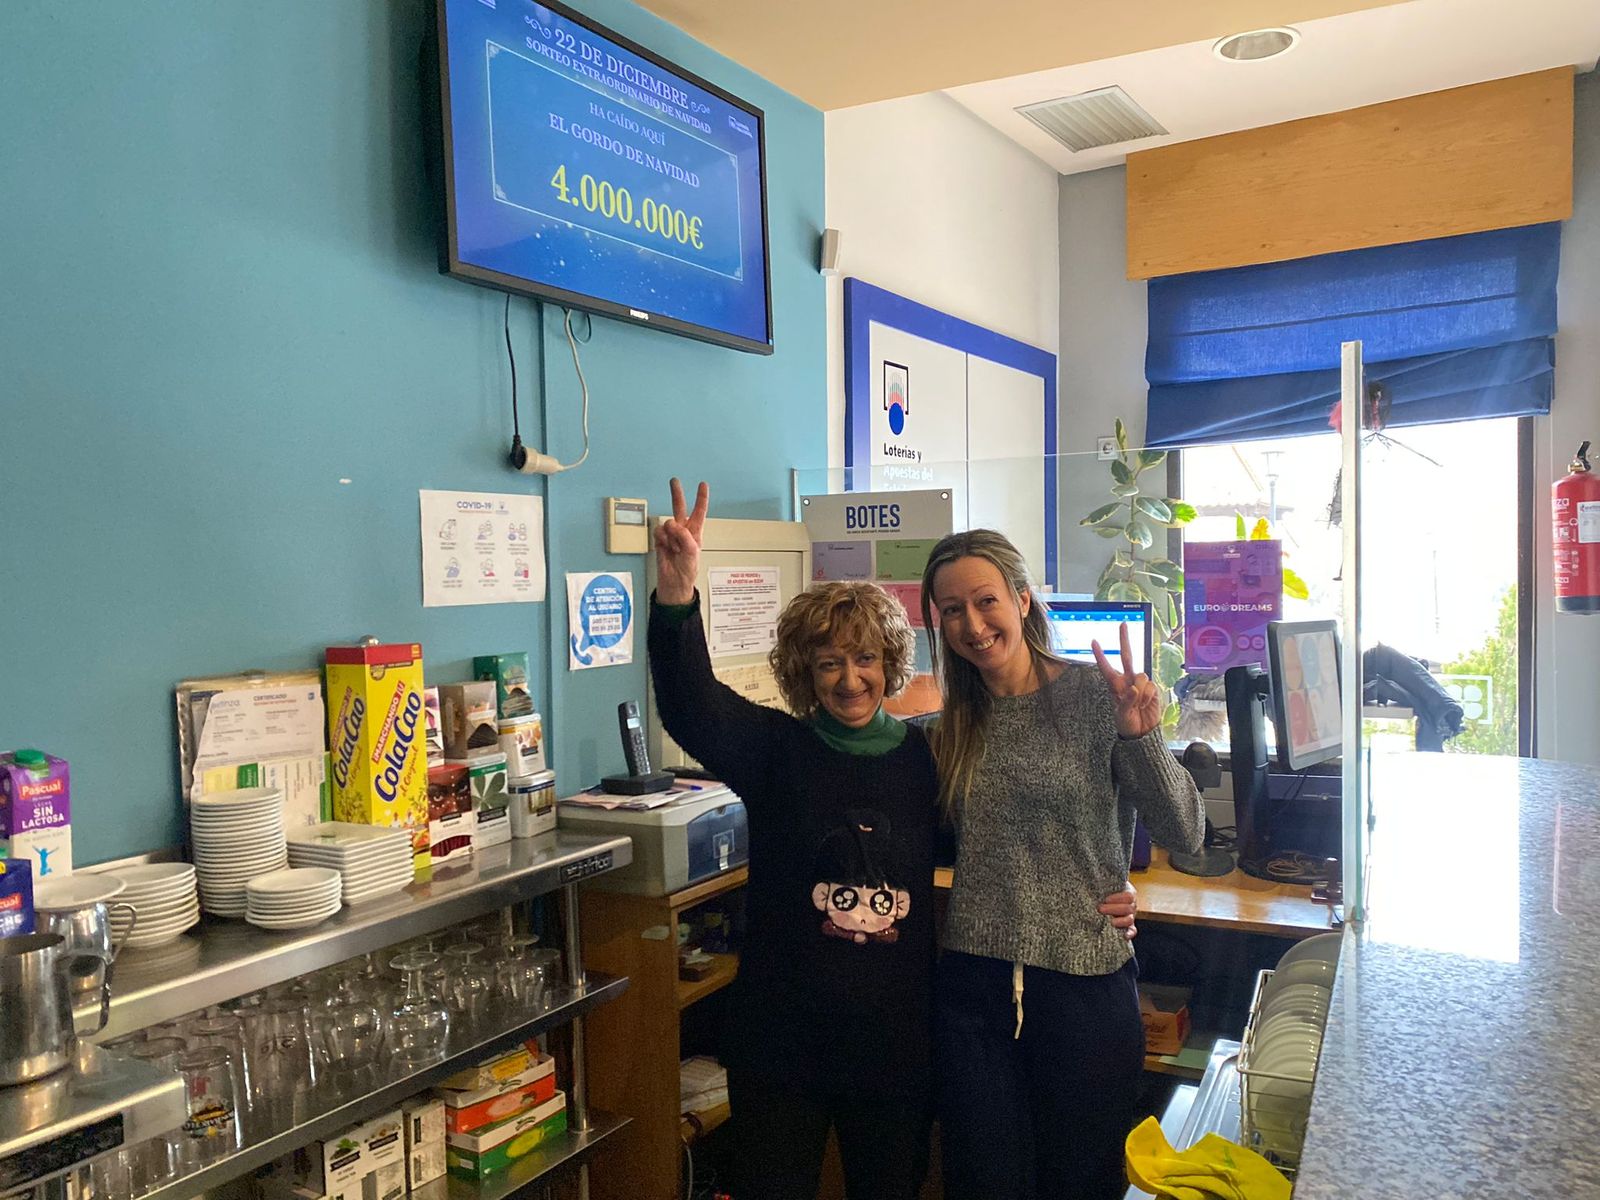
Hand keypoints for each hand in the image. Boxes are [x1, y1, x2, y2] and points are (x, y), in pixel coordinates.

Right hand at [654, 478, 707, 604]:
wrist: (674, 582)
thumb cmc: (687, 570)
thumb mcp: (692, 552)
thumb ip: (684, 536)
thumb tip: (672, 525)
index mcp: (695, 532)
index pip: (699, 511)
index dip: (701, 498)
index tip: (703, 485)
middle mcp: (683, 531)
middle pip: (679, 508)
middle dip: (677, 494)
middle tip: (674, 481)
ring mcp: (671, 535)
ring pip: (667, 523)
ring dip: (671, 536)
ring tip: (674, 548)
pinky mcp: (660, 540)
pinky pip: (658, 531)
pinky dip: (662, 539)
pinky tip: (666, 548)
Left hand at [1092, 622, 1162, 738]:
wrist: (1142, 732)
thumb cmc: (1127, 722)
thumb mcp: (1121, 714)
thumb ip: (1126, 701)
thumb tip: (1134, 688)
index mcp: (1115, 685)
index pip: (1106, 667)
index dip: (1100, 655)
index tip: (1094, 641)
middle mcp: (1127, 680)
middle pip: (1126, 656)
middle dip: (1124, 640)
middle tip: (1123, 624)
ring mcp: (1140, 683)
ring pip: (1141, 675)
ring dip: (1140, 692)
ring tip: (1138, 705)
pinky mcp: (1152, 689)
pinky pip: (1150, 686)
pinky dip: (1148, 696)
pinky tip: (1145, 705)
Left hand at [1099, 881, 1138, 941]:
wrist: (1103, 896)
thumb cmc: (1104, 888)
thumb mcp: (1105, 883)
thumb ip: (1102, 881)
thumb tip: (1093, 873)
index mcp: (1129, 892)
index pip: (1129, 896)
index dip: (1118, 898)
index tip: (1105, 899)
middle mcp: (1131, 905)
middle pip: (1128, 908)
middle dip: (1113, 909)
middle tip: (1100, 909)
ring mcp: (1130, 916)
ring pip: (1130, 920)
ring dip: (1120, 921)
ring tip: (1110, 922)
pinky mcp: (1128, 927)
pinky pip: (1132, 931)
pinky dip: (1129, 934)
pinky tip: (1124, 936)